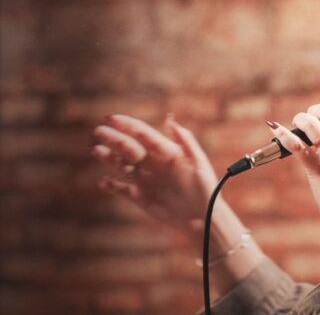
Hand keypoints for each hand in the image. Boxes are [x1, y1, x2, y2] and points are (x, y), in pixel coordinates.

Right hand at [91, 114, 219, 239]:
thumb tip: (170, 119)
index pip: (143, 134)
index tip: (112, 119)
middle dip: (114, 139)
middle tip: (98, 131)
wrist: (203, 219)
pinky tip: (104, 181)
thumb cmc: (205, 188)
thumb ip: (185, 140)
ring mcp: (145, 180)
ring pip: (122, 166)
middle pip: (129, 147)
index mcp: (167, 151)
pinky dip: (112, 186)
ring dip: (109, 158)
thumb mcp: (199, 162)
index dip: (128, 125)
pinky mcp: (141, 197)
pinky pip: (122, 189)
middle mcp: (153, 163)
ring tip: (96, 150)